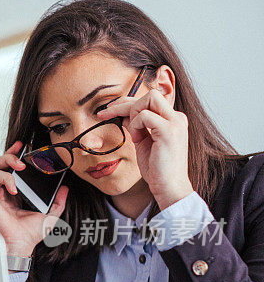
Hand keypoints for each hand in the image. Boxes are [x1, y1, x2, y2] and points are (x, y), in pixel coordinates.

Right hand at [0, 141, 68, 257]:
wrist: (20, 245)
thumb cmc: (30, 234)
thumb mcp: (49, 214)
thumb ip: (58, 201)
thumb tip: (65, 188)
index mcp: (12, 193)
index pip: (10, 168)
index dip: (15, 155)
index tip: (24, 146)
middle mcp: (0, 191)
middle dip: (10, 154)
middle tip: (22, 153)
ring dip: (7, 161)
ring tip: (19, 165)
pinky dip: (6, 178)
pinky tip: (15, 188)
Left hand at [97, 89, 192, 208]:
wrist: (168, 186)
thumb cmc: (156, 168)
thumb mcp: (143, 142)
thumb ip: (136, 126)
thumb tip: (124, 114)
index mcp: (172, 120)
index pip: (149, 100)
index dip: (127, 102)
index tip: (108, 111)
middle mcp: (176, 118)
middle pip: (149, 95)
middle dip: (123, 103)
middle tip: (104, 114)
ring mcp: (175, 122)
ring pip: (149, 99)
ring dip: (132, 114)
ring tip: (134, 135)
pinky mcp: (169, 130)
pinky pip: (145, 115)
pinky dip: (136, 125)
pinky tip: (137, 139)